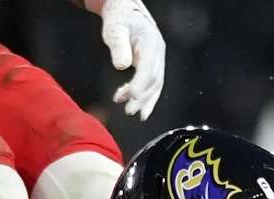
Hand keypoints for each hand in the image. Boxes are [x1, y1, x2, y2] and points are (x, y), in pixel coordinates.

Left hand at [87, 0, 165, 119]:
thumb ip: (118, 45)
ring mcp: (158, 60)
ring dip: (145, 100)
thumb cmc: (119, 18)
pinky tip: (141, 109)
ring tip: (131, 111)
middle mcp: (158, 52)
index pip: (148, 67)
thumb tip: (121, 66)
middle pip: (154, 79)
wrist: (126, 12)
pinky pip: (154, 84)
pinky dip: (148, 98)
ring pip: (156, 85)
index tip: (130, 95)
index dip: (140, 83)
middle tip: (128, 110)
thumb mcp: (115, 29)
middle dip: (142, 96)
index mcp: (151, 42)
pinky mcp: (153, 66)